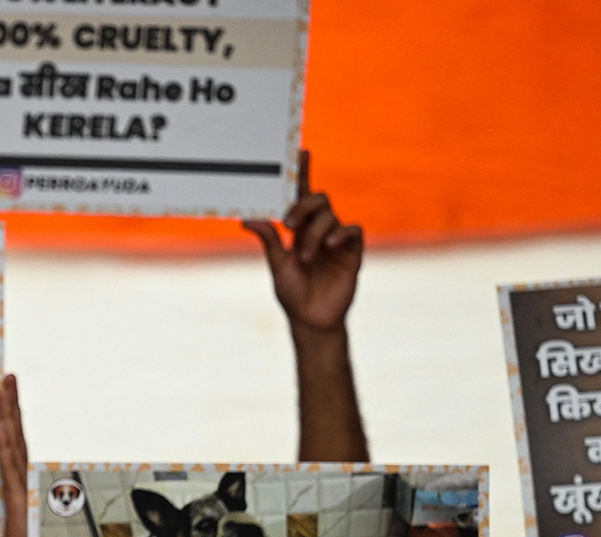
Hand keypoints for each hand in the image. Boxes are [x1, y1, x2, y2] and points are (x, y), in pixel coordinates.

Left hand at [0, 373, 28, 536]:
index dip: (8, 416)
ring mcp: (21, 488)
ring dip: (6, 415)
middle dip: (10, 404)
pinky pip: (8, 468)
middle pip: (16, 434)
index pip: (12, 442)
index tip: (2, 392)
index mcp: (16, 482)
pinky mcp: (17, 500)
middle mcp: (22, 480)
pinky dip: (3, 446)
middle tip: (5, 377)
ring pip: (13, 444)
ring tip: (1, 390)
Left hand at [242, 152, 363, 338]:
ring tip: (305, 258)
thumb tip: (248, 219)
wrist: (311, 320)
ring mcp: (337, 239)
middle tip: (289, 224)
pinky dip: (340, 233)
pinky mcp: (352, 251)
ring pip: (330, 216)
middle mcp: (319, 229)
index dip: (302, 173)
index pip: (301, 195)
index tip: (299, 152)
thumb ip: (269, 240)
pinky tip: (330, 245)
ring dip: (314, 235)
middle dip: (304, 205)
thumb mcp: (277, 265)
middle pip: (318, 198)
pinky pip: (352, 230)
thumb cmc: (293, 293)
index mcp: (300, 229)